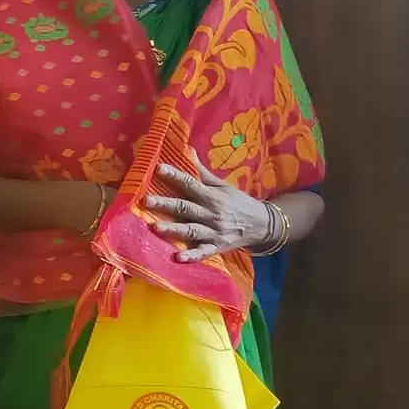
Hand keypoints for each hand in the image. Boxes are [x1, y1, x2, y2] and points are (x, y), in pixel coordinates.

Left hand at [145, 162, 277, 262]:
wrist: (262, 224)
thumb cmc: (237, 202)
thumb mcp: (222, 185)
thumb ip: (202, 172)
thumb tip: (187, 150)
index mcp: (212, 196)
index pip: (190, 184)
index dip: (175, 176)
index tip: (158, 169)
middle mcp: (212, 214)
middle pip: (186, 208)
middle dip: (166, 204)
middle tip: (146, 201)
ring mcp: (214, 232)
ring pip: (191, 230)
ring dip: (173, 230)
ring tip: (155, 227)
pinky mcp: (217, 247)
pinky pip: (203, 252)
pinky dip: (192, 256)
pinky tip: (178, 258)